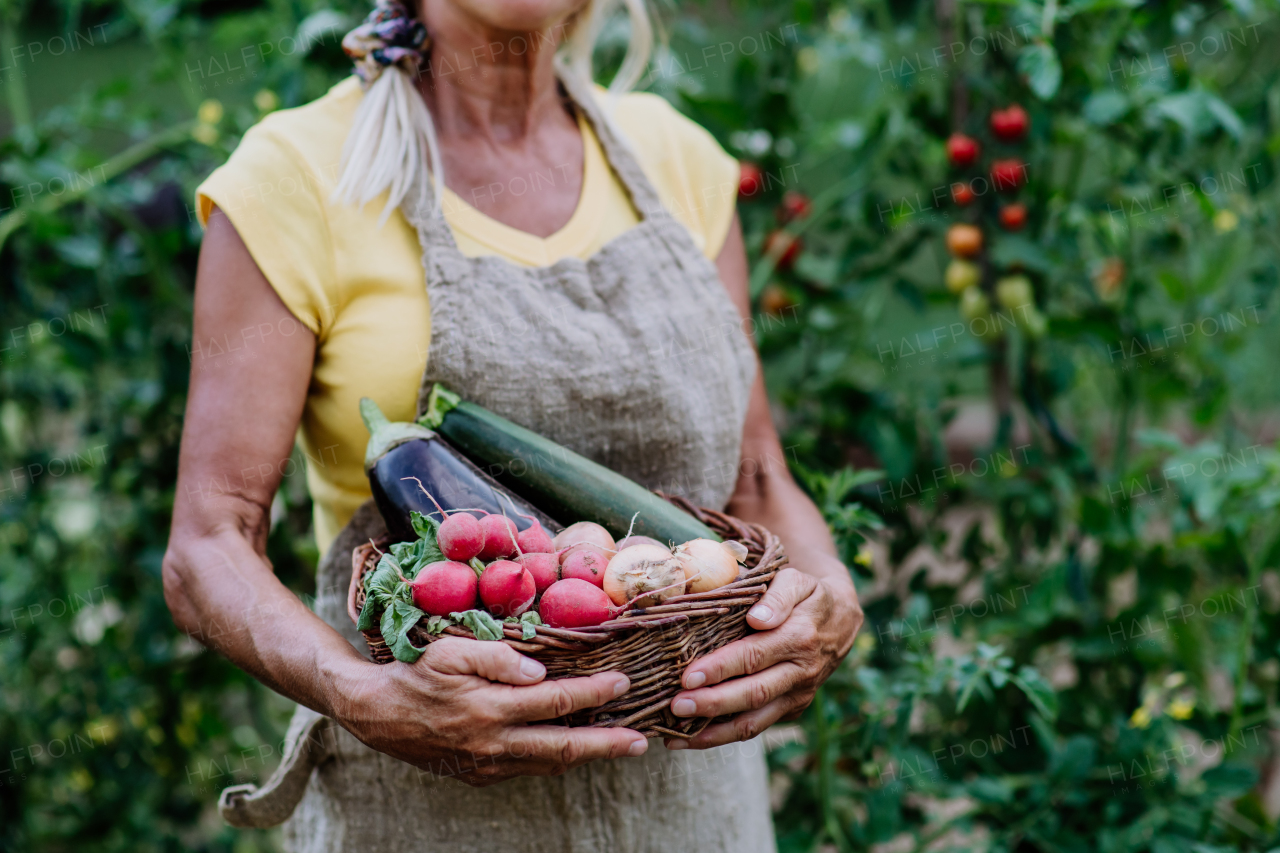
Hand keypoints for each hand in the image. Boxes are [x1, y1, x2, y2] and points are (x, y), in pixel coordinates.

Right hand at [329, 638, 647, 785]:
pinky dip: (556, 759)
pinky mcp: (481, 775)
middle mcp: (494, 742)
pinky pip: (528, 769)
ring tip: (619, 746)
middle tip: (641, 741)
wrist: (377, 714)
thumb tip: (539, 669)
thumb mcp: (451, 651)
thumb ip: (496, 657)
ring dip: (587, 755)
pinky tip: (573, 748)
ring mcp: (488, 764)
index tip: (623, 682)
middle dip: (607, 744)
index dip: (594, 693)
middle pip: (563, 747)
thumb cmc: (417, 672)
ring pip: (549, 763)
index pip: (557, 701)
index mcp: (490, 708)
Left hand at [664, 568, 862, 749]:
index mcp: (799, 638)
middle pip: (752, 695)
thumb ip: (778, 596)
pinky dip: (723, 736)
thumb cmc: (807, 595)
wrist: (841, 620)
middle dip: (712, 704)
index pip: (754, 656)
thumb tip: (758, 619)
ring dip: (714, 734)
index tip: (688, 677)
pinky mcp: (791, 709)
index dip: (720, 668)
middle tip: (675, 707)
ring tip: (675, 738)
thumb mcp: (797, 582)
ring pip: (754, 722)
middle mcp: (800, 672)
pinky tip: (692, 738)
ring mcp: (797, 696)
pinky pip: (756, 727)